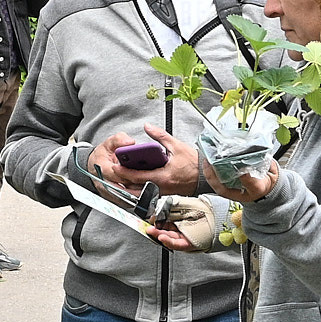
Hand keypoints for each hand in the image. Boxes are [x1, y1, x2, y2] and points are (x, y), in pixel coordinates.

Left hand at [88, 124, 203, 194]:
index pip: (137, 176)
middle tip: (114, 174)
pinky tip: (135, 183)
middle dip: (123, 182)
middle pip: (136, 189)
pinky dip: (140, 189)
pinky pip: (149, 194)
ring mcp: (164, 193)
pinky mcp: (166, 194)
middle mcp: (161, 187)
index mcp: (162, 176)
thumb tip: (148, 127)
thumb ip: (159, 136)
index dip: (124, 172)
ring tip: (121, 179)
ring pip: (141, 194)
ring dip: (130, 187)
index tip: (115, 167)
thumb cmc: (194, 163)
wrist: (207, 175)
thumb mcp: (176, 145)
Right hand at [151, 195, 237, 251]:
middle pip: (164, 231)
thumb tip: (156, 209)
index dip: (155, 221)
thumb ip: (170, 205)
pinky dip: (169, 241)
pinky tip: (162, 237)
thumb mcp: (184, 204)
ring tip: (152, 231)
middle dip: (154, 230)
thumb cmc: (204, 210)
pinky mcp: (190, 244)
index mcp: (178, 220)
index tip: (148, 220)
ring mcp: (185, 237)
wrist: (219, 216)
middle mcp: (181, 229)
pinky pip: (178, 244)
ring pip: (169, 238)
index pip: (163, 222)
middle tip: (146, 227)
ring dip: (159, 236)